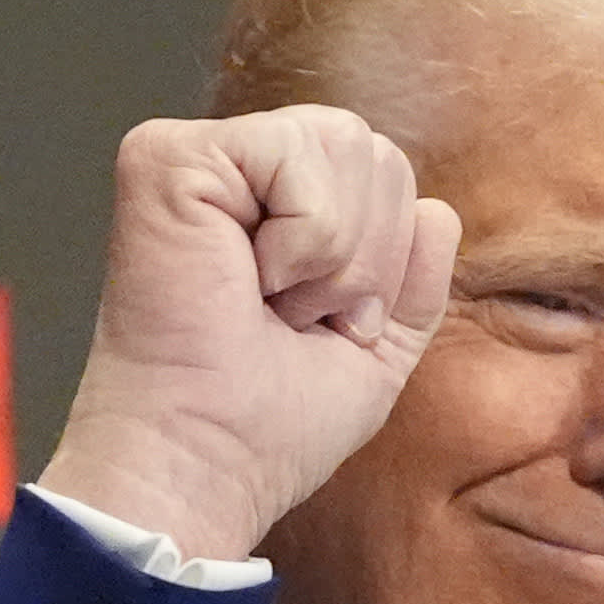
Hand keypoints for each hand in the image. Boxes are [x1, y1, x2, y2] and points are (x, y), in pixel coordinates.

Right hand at [32, 107, 459, 566]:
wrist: (207, 462)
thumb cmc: (268, 425)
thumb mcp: (377, 350)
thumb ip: (415, 279)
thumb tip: (436, 210)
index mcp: (276, 210)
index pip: (384, 174)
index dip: (383, 260)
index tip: (324, 329)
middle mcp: (237, 173)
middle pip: (374, 149)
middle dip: (366, 255)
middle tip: (295, 319)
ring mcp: (199, 158)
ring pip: (345, 141)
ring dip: (333, 252)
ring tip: (270, 302)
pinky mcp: (167, 157)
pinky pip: (295, 152)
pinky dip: (300, 239)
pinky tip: (245, 280)